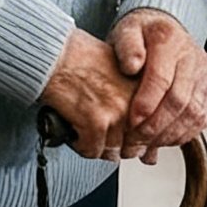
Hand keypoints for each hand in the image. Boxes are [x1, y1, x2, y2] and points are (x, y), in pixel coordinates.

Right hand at [39, 28, 137, 160]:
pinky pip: (91, 150)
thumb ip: (131, 97)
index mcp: (144, 89)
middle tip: (99, 135)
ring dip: (95, 145)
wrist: (57, 55)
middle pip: (131, 144)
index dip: (132, 139)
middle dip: (114, 145)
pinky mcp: (96, 122)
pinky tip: (74, 128)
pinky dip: (79, 145)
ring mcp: (117, 113)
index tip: (123, 140)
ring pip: (111, 151)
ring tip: (83, 129)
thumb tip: (136, 126)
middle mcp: (135, 102)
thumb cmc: (81, 59)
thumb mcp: (118, 72)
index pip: (148, 130)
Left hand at [109, 8, 206, 157]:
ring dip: (169, 135)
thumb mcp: (125, 32)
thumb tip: (132, 66)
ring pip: (194, 114)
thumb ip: (126, 46)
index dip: (146, 104)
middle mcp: (194, 56)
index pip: (161, 78)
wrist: (163, 30)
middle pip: (180, 101)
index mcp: (170, 39)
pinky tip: (162, 139)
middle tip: (135, 141)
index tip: (130, 123)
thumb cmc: (140, 36)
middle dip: (156, 126)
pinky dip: (182, 134)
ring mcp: (206, 73)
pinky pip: (202, 119)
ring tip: (146, 144)